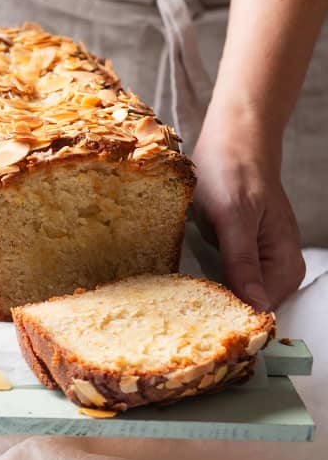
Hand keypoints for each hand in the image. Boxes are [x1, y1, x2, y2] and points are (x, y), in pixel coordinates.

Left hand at [191, 111, 304, 310]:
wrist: (232, 140)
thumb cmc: (234, 171)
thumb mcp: (234, 217)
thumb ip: (243, 263)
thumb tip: (257, 308)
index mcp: (284, 265)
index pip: (259, 312)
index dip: (228, 317)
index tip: (194, 320)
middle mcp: (275, 268)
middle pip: (245, 307)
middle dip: (214, 307)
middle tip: (177, 303)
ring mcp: (257, 259)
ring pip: (232, 293)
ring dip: (207, 294)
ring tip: (177, 291)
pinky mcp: (239, 250)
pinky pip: (224, 276)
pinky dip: (205, 278)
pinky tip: (184, 276)